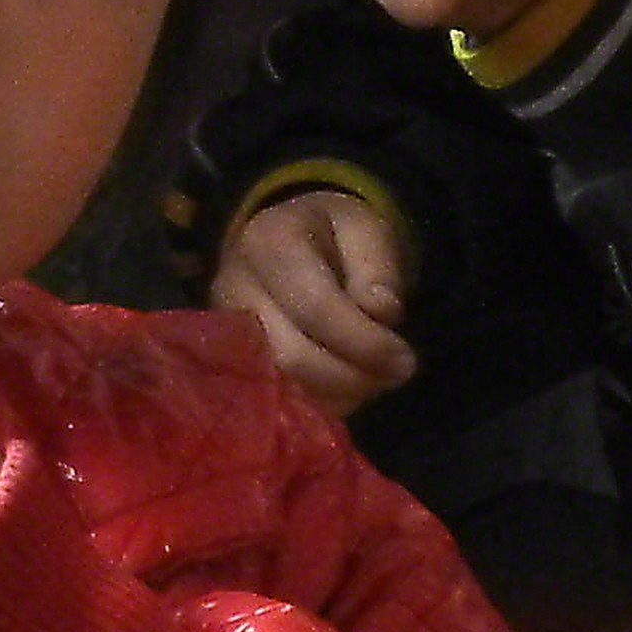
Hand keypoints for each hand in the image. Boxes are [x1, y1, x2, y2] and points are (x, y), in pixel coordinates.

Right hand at [216, 181, 422, 415]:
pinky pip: (279, 400)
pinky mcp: (234, 362)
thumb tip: (381, 312)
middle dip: (354, 375)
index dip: (364, 341)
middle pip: (293, 356)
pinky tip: (349, 386)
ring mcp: (227, 332)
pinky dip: (323, 402)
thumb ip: (378, 267)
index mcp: (268, 243)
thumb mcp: (366, 229)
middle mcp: (233, 289)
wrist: (291, 237)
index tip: (404, 358)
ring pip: (284, 387)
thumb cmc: (334, 234)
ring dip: (341, 394)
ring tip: (376, 377)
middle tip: (396, 373)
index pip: (314, 307)